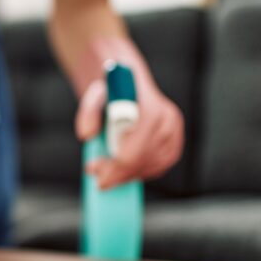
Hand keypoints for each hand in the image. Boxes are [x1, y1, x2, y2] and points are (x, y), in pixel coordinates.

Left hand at [74, 37, 183, 189]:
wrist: (126, 80)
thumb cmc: (109, 88)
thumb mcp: (93, 94)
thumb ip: (88, 112)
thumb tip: (86, 135)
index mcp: (152, 109)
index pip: (137, 150)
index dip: (116, 167)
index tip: (97, 173)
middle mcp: (168, 120)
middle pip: (144, 161)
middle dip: (119, 174)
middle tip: (98, 180)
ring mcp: (174, 132)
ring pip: (152, 167)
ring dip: (128, 175)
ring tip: (106, 174)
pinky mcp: (174, 142)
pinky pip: (159, 166)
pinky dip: (140, 172)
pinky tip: (123, 172)